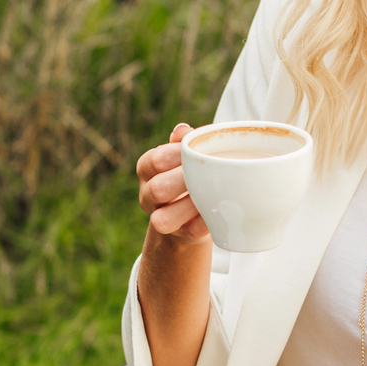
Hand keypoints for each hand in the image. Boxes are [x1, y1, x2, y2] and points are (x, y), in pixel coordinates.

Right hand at [136, 124, 211, 242]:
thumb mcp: (186, 155)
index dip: (173, 155)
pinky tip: (219, 210)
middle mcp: (148, 196)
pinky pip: (191, 232)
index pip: (152, 161)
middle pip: (156, 190)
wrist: (195, 211)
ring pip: (162, 220)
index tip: (193, 151)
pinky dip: (205, 221)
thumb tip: (183, 130)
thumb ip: (185, 141)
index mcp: (147, 171)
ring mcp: (162, 218)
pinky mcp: (183, 235)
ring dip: (189, 205)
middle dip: (182, 180)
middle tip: (204, 171)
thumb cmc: (192, 173)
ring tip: (210, 193)